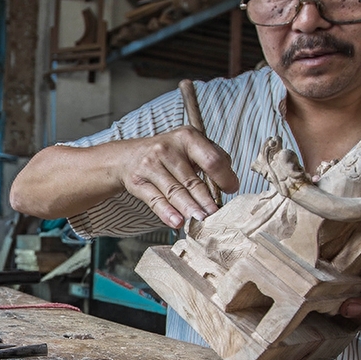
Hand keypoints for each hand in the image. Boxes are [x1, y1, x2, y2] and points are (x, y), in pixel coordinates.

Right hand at [115, 127, 239, 227]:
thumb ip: (213, 158)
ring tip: (201, 220)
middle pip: (192, 180)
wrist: (129, 156)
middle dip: (206, 200)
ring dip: (189, 208)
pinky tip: (177, 222)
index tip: (231, 190)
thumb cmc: (169, 154)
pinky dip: (167, 213)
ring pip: (175, 191)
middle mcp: (167, 149)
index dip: (224, 177)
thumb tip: (230, 183)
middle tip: (216, 215)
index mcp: (187, 137)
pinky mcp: (138, 182)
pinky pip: (155, 200)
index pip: (211, 160)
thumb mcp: (191, 146)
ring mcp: (150, 165)